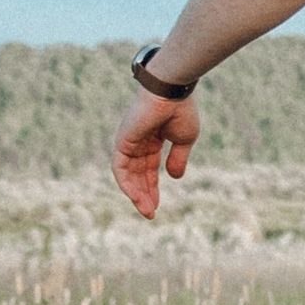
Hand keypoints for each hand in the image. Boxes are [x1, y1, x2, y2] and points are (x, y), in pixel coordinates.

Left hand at [111, 87, 199, 221]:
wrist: (172, 91)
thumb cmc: (181, 109)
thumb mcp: (184, 140)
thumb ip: (177, 159)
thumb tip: (174, 177)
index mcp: (152, 138)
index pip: (148, 168)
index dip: (152, 187)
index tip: (156, 206)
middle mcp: (137, 141)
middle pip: (137, 174)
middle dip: (144, 194)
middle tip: (150, 213)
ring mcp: (127, 142)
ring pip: (128, 175)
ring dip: (137, 194)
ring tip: (147, 211)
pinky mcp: (122, 142)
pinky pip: (120, 169)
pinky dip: (127, 184)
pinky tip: (137, 198)